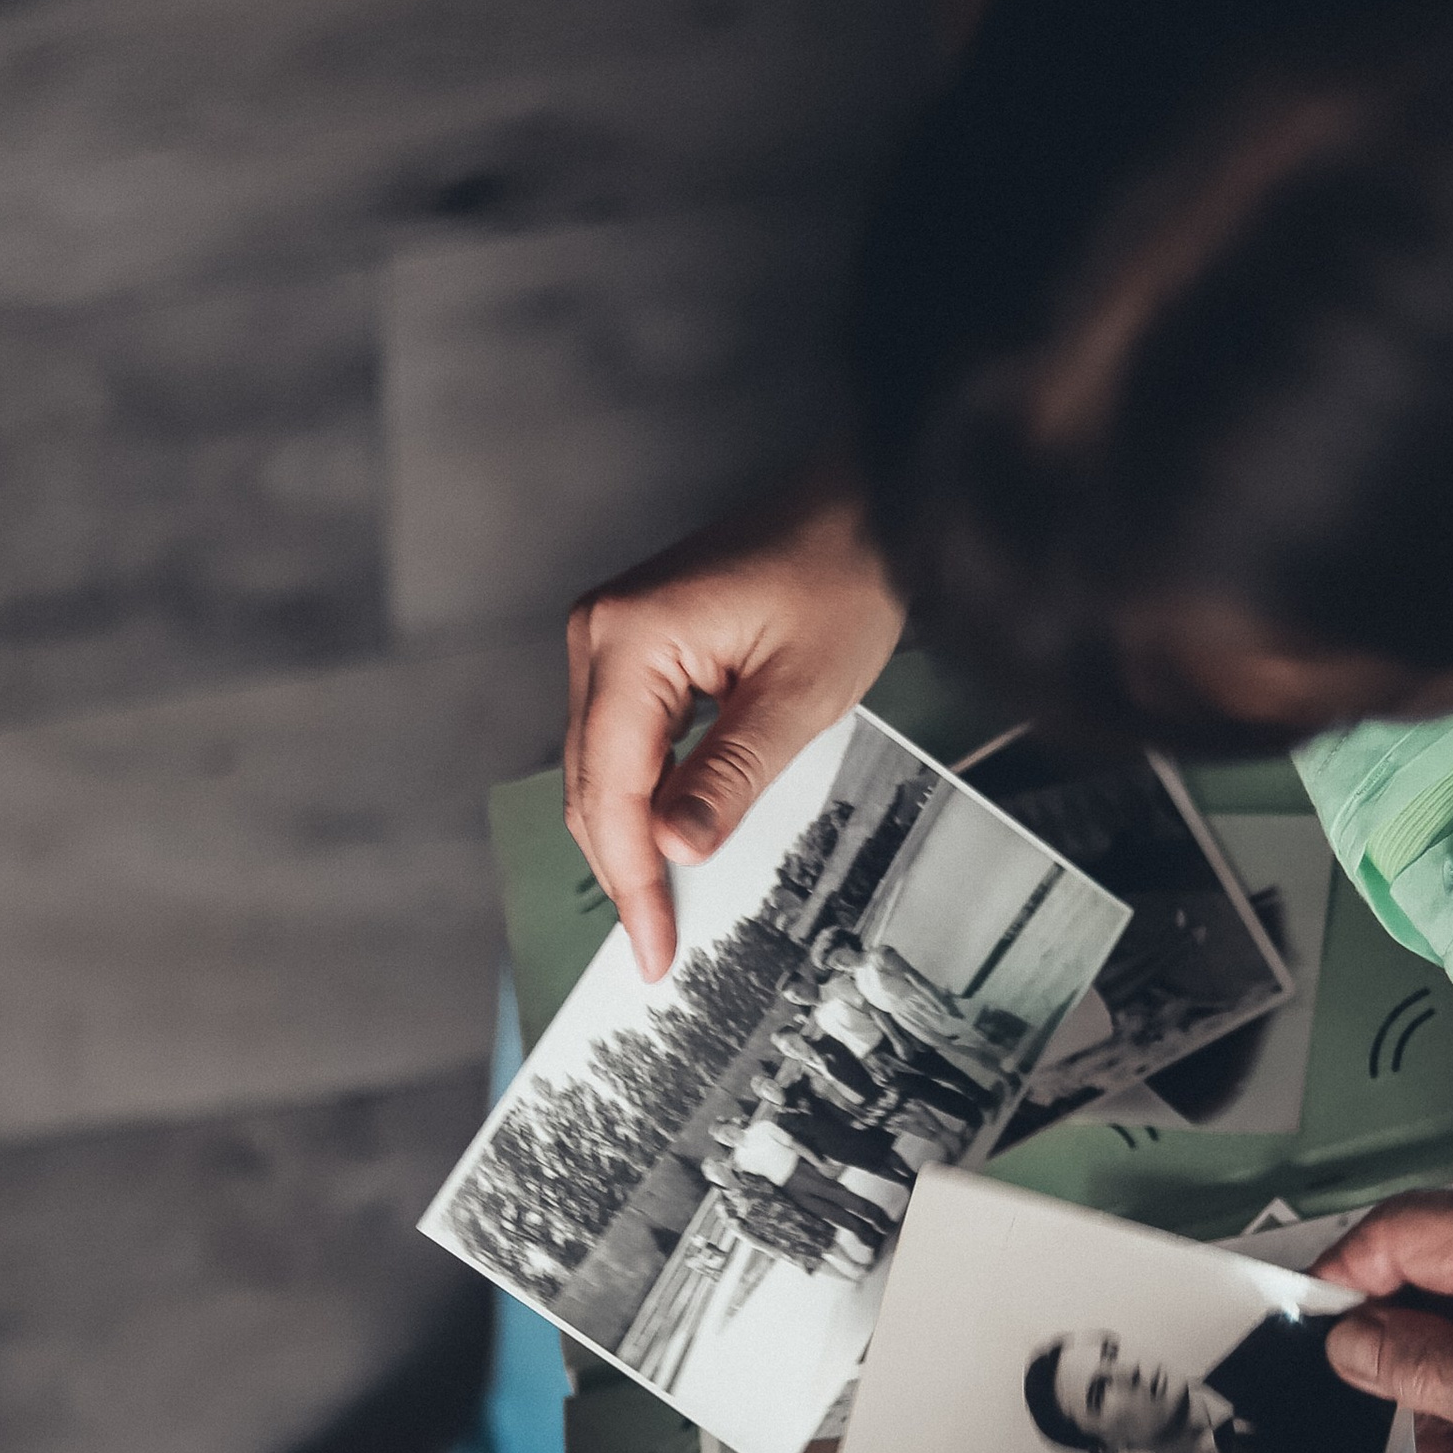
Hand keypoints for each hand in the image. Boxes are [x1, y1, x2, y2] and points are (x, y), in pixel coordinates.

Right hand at [562, 477, 906, 980]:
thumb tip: (674, 850)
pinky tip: (671, 836)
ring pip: (599, 766)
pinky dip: (641, 793)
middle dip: (621, 870)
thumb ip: (729, 776)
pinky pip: (621, 736)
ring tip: (662, 907)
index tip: (653, 944)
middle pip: (590, 783)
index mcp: (629, 638)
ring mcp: (609, 633)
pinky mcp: (634, 640)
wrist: (861, 506)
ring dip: (627, 835)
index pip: (612, 788)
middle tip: (655, 946)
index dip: (631, 879)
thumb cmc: (843, 577)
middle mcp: (599, 632)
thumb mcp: (800, 695)